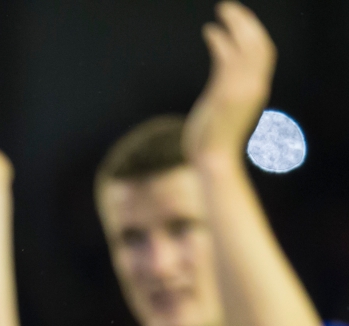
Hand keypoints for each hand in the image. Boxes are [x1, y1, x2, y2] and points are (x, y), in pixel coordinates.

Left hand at [183, 2, 276, 165]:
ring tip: (220, 10)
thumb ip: (224, 96)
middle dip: (246, 21)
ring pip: (246, 45)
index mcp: (256, 91)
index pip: (263, 53)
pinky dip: (219, 41)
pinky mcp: (227, 94)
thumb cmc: (213, 144)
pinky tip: (208, 32)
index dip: (253, 33)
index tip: (239, 22)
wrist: (214, 163)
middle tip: (228, 8)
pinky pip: (227, 58)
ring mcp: (242, 90)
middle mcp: (254, 87)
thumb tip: (217, 91)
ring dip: (234, 23)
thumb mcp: (222, 114)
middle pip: (259, 43)